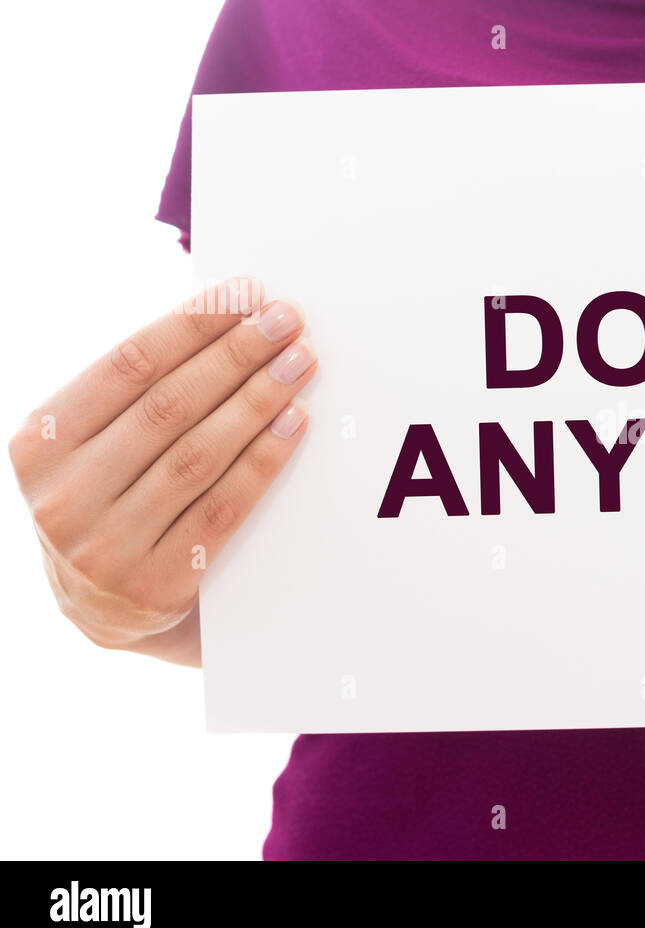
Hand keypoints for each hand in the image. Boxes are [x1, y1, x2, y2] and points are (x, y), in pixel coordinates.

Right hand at [8, 278, 315, 665]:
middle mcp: (62, 494)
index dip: (192, 325)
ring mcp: (105, 546)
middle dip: (237, 355)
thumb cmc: (111, 500)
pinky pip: (222, 508)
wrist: (103, 612)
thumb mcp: (94, 446)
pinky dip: (263, 460)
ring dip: (258, 401)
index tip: (246, 293)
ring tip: (300, 364)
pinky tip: (294, 424)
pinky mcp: (155, 586)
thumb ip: (137, 394)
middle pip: (169, 406)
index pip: (127, 365)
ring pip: (198, 455)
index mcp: (39, 443)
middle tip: (287, 321)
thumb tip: (223, 315)